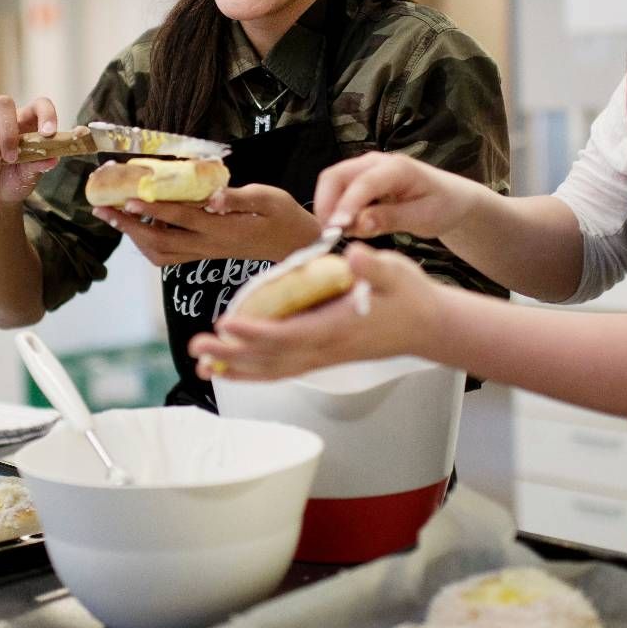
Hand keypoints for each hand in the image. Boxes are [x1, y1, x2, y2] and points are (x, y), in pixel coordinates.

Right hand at [0, 95, 62, 210]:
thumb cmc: (16, 179)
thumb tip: (53, 159)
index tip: (48, 133)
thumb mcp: (30, 175)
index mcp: (27, 122)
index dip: (46, 114)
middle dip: (8, 130)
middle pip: (3, 102)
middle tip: (12, 157)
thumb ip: (39, 164)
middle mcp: (4, 119)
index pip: (39, 105)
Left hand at [91, 183, 320, 266]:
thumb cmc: (284, 217)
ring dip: (133, 236)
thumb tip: (213, 197)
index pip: (181, 219)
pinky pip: (169, 255)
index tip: (127, 198)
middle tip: (102, 207)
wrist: (295, 245)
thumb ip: (239, 197)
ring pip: (160, 252)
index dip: (152, 209)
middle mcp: (209, 245)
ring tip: (113, 216)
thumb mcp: (269, 198)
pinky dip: (147, 243)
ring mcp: (205, 253)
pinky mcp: (204, 254)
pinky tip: (138, 226)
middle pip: (159, 240)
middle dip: (128, 225)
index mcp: (224, 229)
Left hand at [187, 243, 443, 379]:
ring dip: (236, 367)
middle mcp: (326, 349)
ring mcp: (323, 357)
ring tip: (201, 362)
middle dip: (232, 353)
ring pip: (272, 369)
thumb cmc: (409, 296)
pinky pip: (281, 370)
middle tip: (197, 344)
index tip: (227, 322)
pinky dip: (254, 372)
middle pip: (271, 358)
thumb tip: (355, 255)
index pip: (290, 334)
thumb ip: (374, 266)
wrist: (428, 326)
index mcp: (338, 327)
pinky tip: (232, 369)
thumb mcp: (396, 271)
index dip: (256, 332)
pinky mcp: (322, 358)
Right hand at [313, 151, 483, 239]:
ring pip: (332, 183)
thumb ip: (391, 219)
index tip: (336, 229)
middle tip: (329, 235)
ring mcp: (365, 168)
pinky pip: (338, 191)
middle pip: (335, 176)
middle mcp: (376, 162)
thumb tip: (359, 224)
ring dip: (329, 208)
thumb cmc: (442, 206)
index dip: (346, 206)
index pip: (363, 183)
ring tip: (344, 233)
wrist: (451, 198)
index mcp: (398, 168)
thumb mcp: (423, 218)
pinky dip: (336, 209)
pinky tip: (350, 227)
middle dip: (326, 205)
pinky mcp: (360, 179)